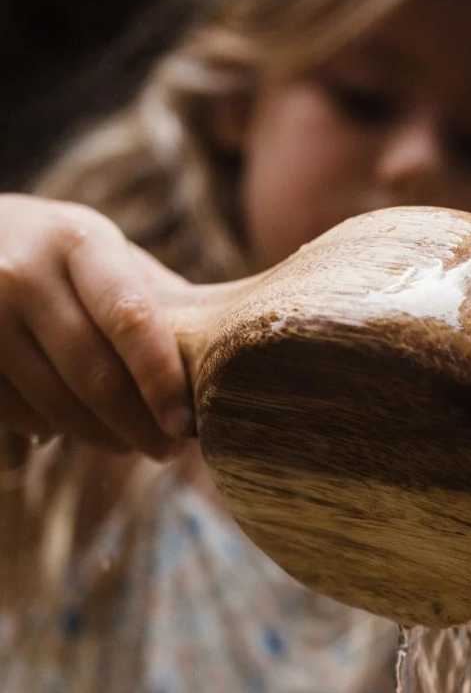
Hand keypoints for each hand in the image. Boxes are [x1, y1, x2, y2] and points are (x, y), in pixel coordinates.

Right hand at [0, 194, 192, 457]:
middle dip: (137, 424)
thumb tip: (227, 350)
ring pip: (52, 400)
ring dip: (99, 436)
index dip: (161, 378)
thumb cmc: (58, 253)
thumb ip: (156, 296)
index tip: (185, 424)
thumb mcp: (104, 253)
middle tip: (168, 450)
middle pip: (91, 371)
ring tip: (130, 445)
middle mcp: (23, 271)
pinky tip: (74, 427)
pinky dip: (51, 428)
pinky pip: (14, 410)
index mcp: (79, 242)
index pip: (131, 317)